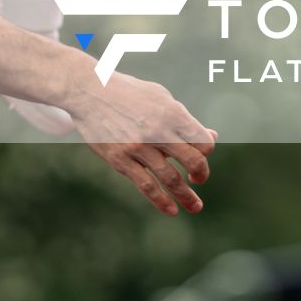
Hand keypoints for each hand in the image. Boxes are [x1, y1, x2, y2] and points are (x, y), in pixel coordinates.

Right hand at [66, 72, 215, 216]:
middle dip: (201, 175)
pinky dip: (161, 201)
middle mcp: (158, 131)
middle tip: (199, 180)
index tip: (201, 155)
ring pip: (171, 178)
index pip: (202, 142)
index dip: (206, 151)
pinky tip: (171, 210)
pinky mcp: (120, 159)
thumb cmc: (128, 93)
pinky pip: (146, 186)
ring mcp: (138, 147)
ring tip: (196, 207)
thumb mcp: (160, 98)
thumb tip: (211, 138)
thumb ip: (185, 119)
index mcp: (171, 113)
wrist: (88, 90)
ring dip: (187, 196)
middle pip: (193, 161)